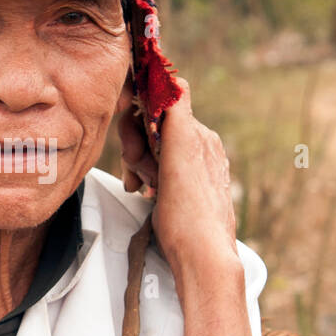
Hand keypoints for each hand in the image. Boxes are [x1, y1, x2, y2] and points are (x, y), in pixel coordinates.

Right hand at [118, 75, 238, 280]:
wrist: (202, 260)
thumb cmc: (189, 217)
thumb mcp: (180, 154)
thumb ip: (177, 111)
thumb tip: (173, 75)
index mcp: (198, 135)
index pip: (163, 102)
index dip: (141, 116)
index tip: (133, 138)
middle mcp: (201, 146)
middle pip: (154, 128)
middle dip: (138, 148)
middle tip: (138, 173)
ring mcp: (196, 167)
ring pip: (154, 151)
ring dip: (141, 165)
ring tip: (144, 188)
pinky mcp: (189, 187)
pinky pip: (161, 170)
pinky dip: (149, 177)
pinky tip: (147, 193)